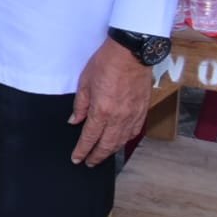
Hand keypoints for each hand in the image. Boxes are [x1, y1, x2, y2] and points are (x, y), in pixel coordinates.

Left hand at [68, 37, 152, 165]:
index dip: (82, 151)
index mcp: (101, 111)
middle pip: (106, 144)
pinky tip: (120, 141)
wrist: (131, 53)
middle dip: (96, 156)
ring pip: (121, 141)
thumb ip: (80, 105)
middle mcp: (118, 117)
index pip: (89, 138)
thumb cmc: (106, 63)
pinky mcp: (142, 110)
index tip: (77, 159)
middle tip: (89, 162)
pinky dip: (125, 140)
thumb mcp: (85, 82)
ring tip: (102, 155)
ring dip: (110, 151)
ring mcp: (132, 115)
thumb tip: (74, 121)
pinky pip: (134, 131)